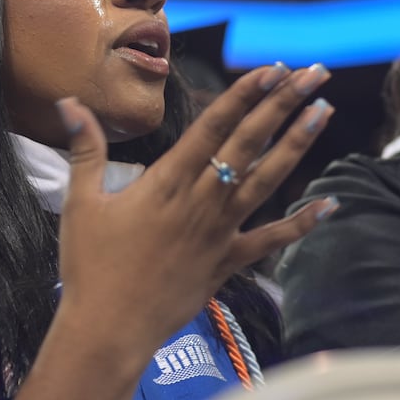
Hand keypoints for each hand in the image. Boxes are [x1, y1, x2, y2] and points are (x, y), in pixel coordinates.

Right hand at [55, 64, 336, 355]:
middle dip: (283, 104)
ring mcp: (220, 231)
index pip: (214, 126)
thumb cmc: (90, 267)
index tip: (273, 69)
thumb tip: (68, 101)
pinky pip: (271, 239)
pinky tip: (331, 204)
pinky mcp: (228, 262)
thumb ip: (84, 148)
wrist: (109, 330)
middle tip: (315, 73)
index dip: (246, 94)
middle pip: (249, 143)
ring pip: (267, 180)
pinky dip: (302, 222)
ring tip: (324, 112)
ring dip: (298, 145)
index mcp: (167, 181)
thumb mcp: (80, 202)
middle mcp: (201, 200)